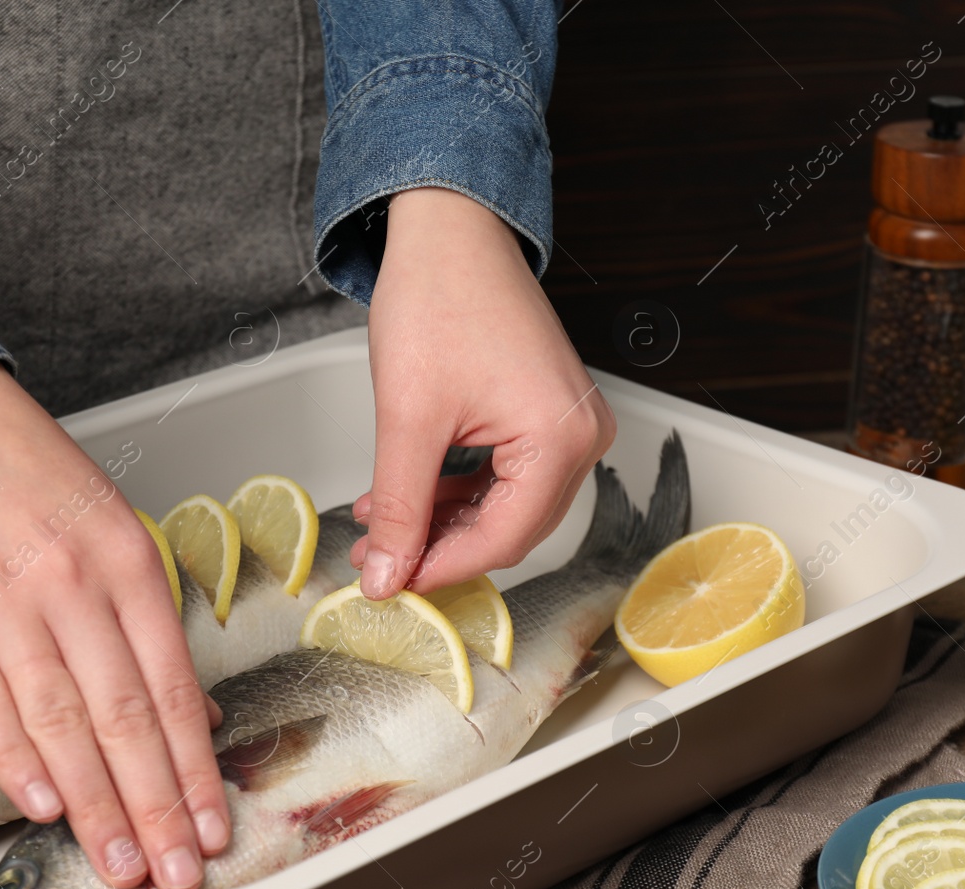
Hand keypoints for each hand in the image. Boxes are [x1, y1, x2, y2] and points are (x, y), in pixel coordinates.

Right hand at [0, 362, 228, 888]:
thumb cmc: (26, 474)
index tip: (212, 826)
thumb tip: (196, 715)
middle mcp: (74, 583)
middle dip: (157, 805)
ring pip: (61, 719)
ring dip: (95, 802)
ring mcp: (3, 596)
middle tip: (176, 871)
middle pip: (126, 716)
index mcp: (129, 562)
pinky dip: (15, 757)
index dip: (195, 770)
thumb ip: (150, 625)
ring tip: (120, 861)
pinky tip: (44, 805)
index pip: (174, 689)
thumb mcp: (112, 531)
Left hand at [352, 187, 615, 596]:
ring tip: (384, 525)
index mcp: (561, 440)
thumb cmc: (440, 298)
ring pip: (506, 507)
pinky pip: (508, 475)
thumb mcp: (408, 419)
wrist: (449, 229)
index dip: (440, 567)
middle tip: (381, 559)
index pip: (503, 539)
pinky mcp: (548, 413)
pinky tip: (410, 492)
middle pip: (511, 529)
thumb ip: (400, 507)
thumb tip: (387, 575)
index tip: (390, 583)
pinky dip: (459, 490)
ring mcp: (570, 424)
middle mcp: (582, 437)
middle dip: (441, 547)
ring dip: (445, 520)